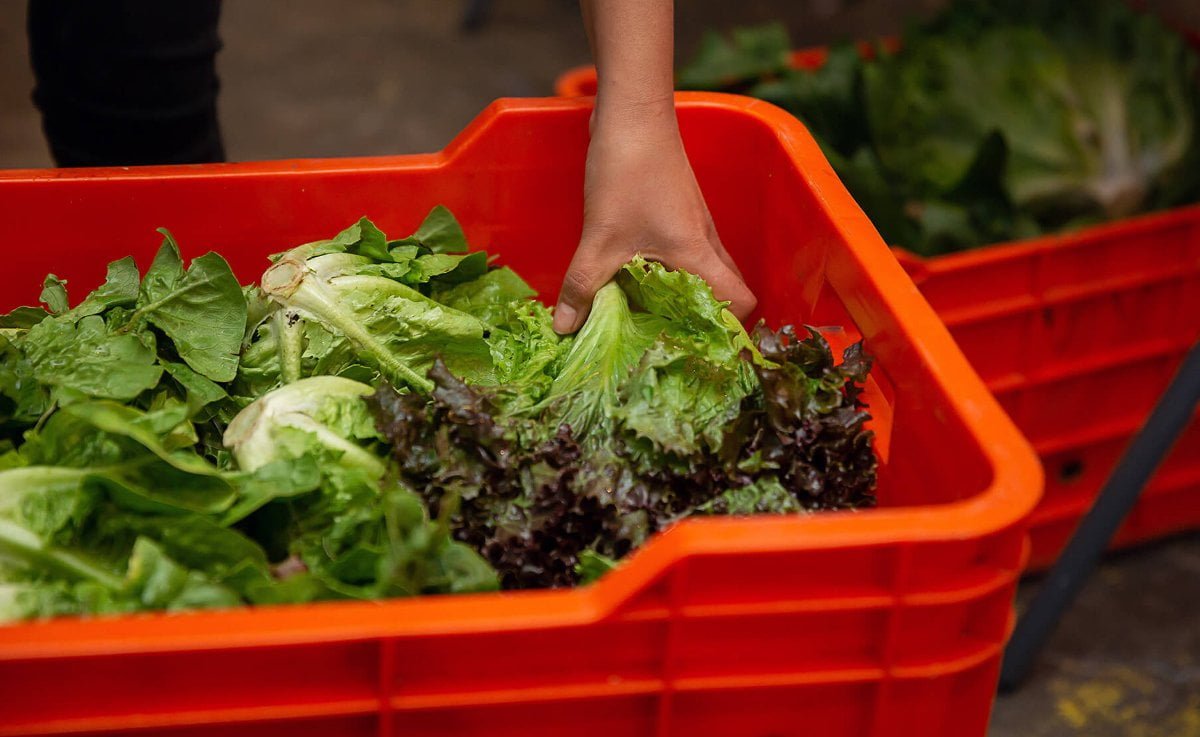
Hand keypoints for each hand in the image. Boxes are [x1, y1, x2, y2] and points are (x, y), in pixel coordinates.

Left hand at [552, 109, 756, 333]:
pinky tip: (637, 278)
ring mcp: (695, 223)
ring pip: (705, 270)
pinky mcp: (678, 209)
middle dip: (707, 318)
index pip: (741, 302)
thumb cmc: (627, 174)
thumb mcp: (600, 237)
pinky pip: (687, 252)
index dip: (731, 329)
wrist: (632, 113)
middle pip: (727, 290)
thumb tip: (564, 329)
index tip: (703, 348)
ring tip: (654, 318)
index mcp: (699, 255)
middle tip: (674, 340)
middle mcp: (707, 241)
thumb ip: (582, 286)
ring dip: (687, 294)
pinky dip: (671, 271)